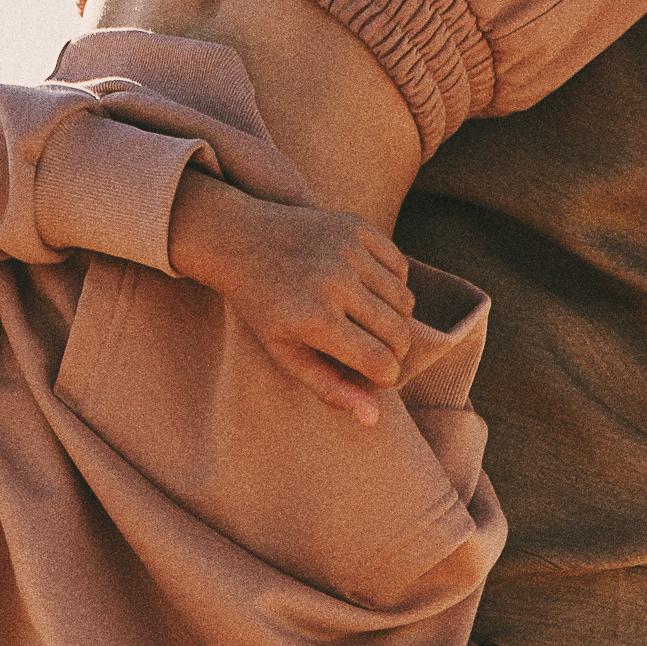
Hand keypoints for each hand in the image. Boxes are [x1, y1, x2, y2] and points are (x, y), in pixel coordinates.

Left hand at [168, 170, 413, 424]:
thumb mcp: (287, 356)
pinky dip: (394, 284)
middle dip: (395, 352)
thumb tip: (374, 418)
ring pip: (405, 301)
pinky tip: (369, 289)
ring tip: (371, 322)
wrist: (241, 241)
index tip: (375, 376)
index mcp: (315, 320)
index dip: (385, 377)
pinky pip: (401, 267)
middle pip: (399, 333)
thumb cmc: (265, 309)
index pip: (380, 362)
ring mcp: (348, 250)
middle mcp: (335, 282)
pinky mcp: (357, 227)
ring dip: (396, 319)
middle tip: (376, 352)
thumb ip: (330, 389)